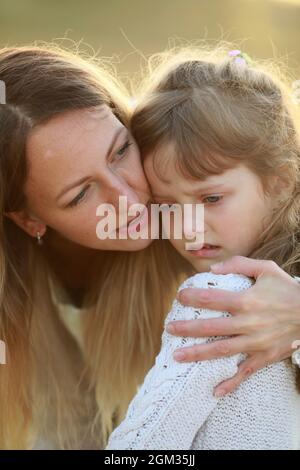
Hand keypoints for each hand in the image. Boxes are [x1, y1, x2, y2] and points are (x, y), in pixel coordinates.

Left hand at [166, 256, 299, 396]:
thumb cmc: (286, 288)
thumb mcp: (266, 268)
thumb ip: (239, 264)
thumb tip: (213, 268)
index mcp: (246, 300)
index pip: (211, 299)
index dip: (192, 297)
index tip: (179, 297)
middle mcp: (248, 322)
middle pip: (211, 327)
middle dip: (187, 329)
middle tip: (168, 329)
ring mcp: (255, 342)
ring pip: (221, 350)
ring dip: (198, 354)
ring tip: (177, 356)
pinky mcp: (264, 356)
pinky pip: (245, 372)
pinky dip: (231, 383)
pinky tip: (215, 391)